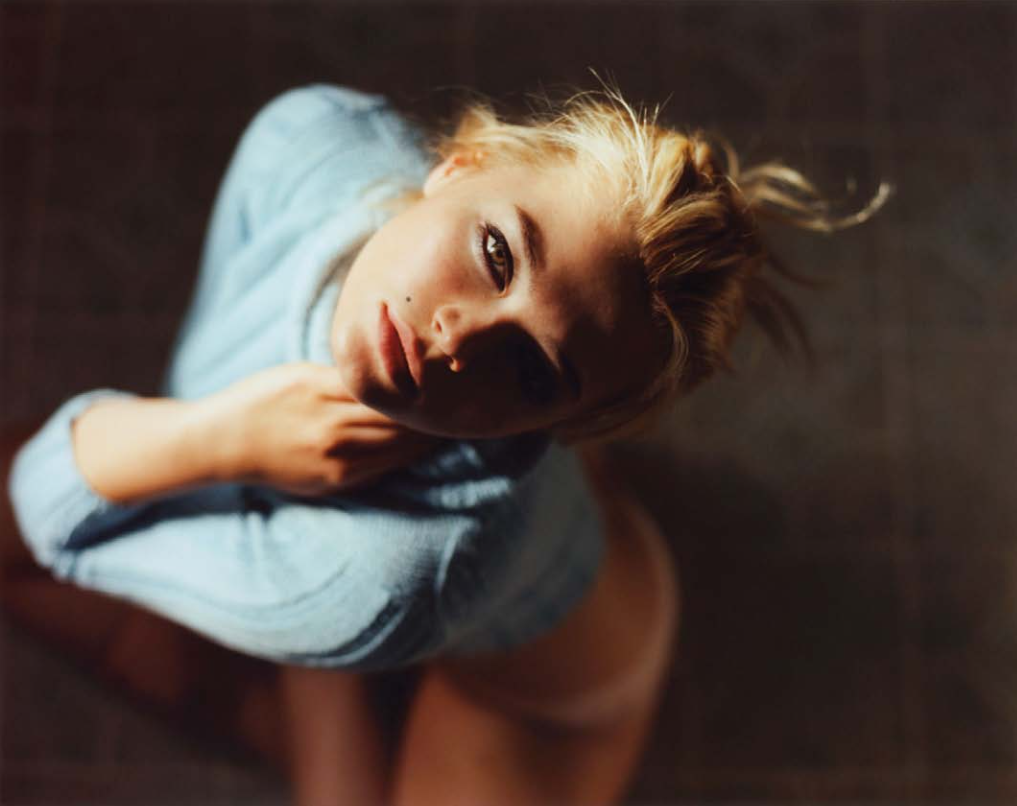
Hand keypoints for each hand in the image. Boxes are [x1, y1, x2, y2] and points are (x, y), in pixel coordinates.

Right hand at [203, 362, 441, 495]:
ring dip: (425, 436)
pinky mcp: (336, 482)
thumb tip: (396, 369)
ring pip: (398, 447)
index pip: (388, 389)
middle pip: (401, 420)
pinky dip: (405, 454)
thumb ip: (346, 376)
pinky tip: (420, 444)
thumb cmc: (264, 399)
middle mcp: (334, 428)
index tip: (445, 375)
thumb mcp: (302, 374)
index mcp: (324, 392)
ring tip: (450, 421)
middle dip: (431, 412)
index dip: (421, 385)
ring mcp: (337, 460)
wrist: (224, 445)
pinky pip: (384, 467)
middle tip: (461, 400)